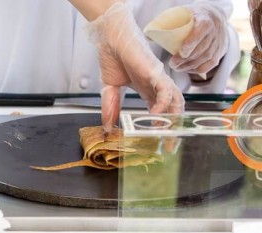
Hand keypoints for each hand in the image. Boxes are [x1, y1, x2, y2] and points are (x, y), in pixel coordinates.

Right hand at [86, 2, 184, 130]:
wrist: (110, 38)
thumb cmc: (112, 57)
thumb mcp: (109, 90)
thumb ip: (109, 108)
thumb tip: (107, 128)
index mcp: (147, 90)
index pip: (161, 112)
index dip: (161, 127)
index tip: (158, 142)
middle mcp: (156, 86)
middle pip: (173, 109)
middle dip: (173, 128)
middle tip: (168, 145)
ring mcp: (158, 80)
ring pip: (175, 101)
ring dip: (172, 118)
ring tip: (163, 134)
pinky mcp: (155, 73)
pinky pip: (165, 91)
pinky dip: (163, 105)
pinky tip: (154, 116)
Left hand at [169, 3, 228, 78]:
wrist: (212, 16)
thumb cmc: (190, 17)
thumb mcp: (180, 15)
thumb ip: (165, 24)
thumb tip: (147, 37)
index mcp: (204, 19)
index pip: (201, 30)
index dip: (191, 43)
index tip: (180, 52)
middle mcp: (215, 30)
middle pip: (202, 48)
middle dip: (186, 59)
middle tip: (173, 64)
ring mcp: (219, 42)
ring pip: (206, 58)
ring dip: (189, 66)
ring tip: (177, 67)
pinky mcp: (220, 52)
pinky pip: (210, 65)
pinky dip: (197, 69)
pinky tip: (187, 69)